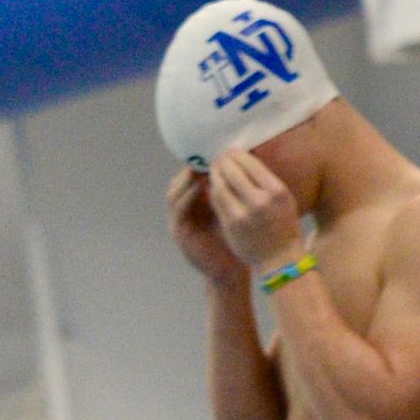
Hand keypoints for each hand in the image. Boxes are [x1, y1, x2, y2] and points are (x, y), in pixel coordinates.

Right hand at [167, 168, 245, 288]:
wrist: (231, 270)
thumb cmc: (239, 238)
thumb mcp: (235, 207)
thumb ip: (233, 189)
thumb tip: (246, 159)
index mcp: (196, 203)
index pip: (192, 176)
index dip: (201, 162)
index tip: (216, 150)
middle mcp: (184, 211)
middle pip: (179, 181)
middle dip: (191, 168)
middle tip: (207, 156)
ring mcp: (179, 222)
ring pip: (173, 193)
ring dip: (186, 180)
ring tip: (201, 168)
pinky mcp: (180, 234)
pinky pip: (178, 210)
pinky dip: (187, 196)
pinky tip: (201, 187)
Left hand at [206, 146, 304, 276]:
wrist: (279, 259)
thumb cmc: (284, 226)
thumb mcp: (284, 199)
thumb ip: (266, 182)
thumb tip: (246, 160)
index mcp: (276, 191)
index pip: (250, 163)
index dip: (236, 155)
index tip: (230, 151)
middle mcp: (259, 201)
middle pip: (232, 172)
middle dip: (222, 162)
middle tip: (217, 157)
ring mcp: (242, 214)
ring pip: (220, 186)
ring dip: (214, 175)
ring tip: (213, 169)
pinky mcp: (230, 226)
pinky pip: (217, 202)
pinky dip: (213, 191)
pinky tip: (213, 187)